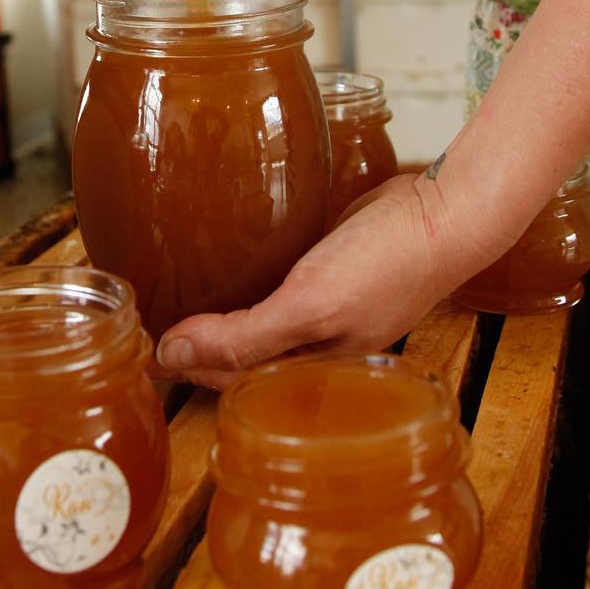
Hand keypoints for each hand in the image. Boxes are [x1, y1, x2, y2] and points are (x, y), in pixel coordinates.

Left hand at [153, 171, 493, 389]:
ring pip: (259, 323)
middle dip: (196, 347)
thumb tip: (170, 356)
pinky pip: (279, 290)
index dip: (184, 363)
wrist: (448, 210)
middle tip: (147, 323)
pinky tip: (229, 269)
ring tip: (175, 300)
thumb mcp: (311, 306)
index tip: (141, 346)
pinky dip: (247, 286)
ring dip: (218, 318)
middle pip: (241, 355)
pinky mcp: (333, 273)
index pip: (229, 378)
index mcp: (311, 368)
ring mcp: (327, 309)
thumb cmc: (387, 263)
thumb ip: (242, 337)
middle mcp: (316, 345)